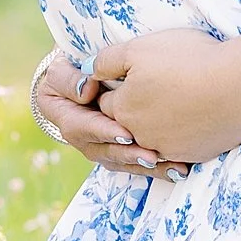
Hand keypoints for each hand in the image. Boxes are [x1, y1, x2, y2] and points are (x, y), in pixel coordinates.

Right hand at [31, 54, 179, 177]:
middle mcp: (84, 140)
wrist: (79, 81)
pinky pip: (139, 163)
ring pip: (125, 162)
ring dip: (150, 167)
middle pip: (107, 153)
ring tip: (173, 166)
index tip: (126, 134)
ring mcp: (103, 147)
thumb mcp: (61, 71)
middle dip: (130, 156)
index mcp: (66, 119)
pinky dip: (160, 168)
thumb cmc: (70, 72)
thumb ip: (69, 80)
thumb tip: (86, 90)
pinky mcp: (122, 151)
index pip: (83, 128)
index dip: (104, 132)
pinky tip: (180, 169)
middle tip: (153, 156)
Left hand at [89, 29, 240, 163]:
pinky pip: (180, 151)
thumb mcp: (139, 48)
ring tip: (175, 107)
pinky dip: (183, 138)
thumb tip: (89, 71)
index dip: (117, 90)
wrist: (238, 83)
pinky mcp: (194, 156)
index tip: (132, 80)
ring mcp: (168, 149)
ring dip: (159, 128)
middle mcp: (140, 135)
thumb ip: (107, 60)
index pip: (106, 105)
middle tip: (155, 93)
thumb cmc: (188, 60)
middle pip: (127, 126)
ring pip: (153, 141)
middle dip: (136, 112)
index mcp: (123, 109)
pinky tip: (194, 121)